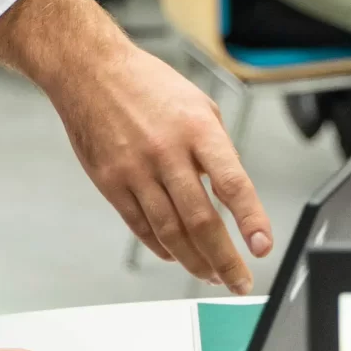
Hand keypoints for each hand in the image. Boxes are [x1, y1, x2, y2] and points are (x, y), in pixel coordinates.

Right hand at [0, 0, 272, 291]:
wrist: (88, 70)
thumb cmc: (145, 83)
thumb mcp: (198, 104)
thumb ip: (217, 148)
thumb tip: (232, 192)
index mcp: (197, 128)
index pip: (231, 183)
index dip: (250, 219)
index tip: (262, 247)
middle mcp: (167, 151)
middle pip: (201, 220)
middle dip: (225, 259)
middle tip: (239, 281)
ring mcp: (135, 169)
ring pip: (170, 232)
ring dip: (194, 261)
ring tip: (211, 275)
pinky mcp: (110, 181)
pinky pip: (140, 225)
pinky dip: (161, 246)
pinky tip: (174, 255)